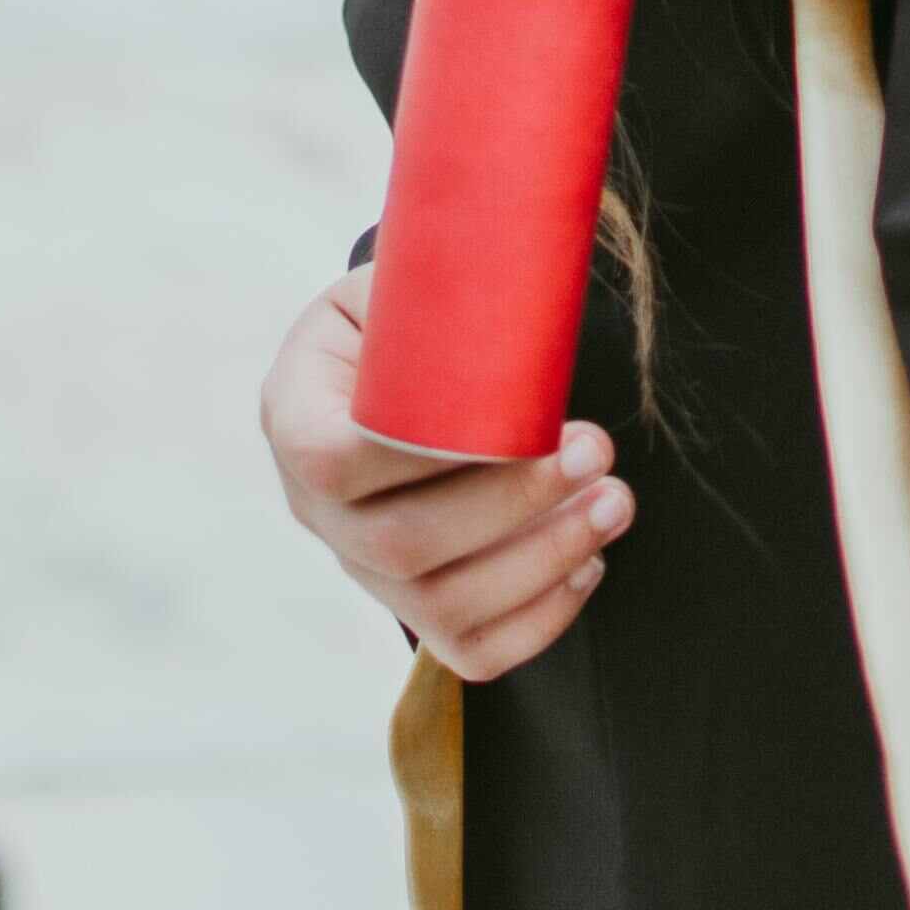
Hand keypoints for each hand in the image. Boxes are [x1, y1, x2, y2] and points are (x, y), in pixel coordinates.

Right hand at [259, 268, 634, 679]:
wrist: (394, 371)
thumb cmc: (409, 319)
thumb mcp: (399, 282)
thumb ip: (435, 284)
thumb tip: (520, 258)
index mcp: (294, 419)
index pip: (338, 460)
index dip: (429, 454)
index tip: (522, 420)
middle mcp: (315, 511)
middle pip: (401, 546)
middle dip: (512, 507)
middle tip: (599, 451)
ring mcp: (361, 571)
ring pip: (439, 608)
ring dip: (542, 561)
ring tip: (615, 501)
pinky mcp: (414, 611)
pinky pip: (469, 651)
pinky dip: (539, 621)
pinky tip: (590, 563)